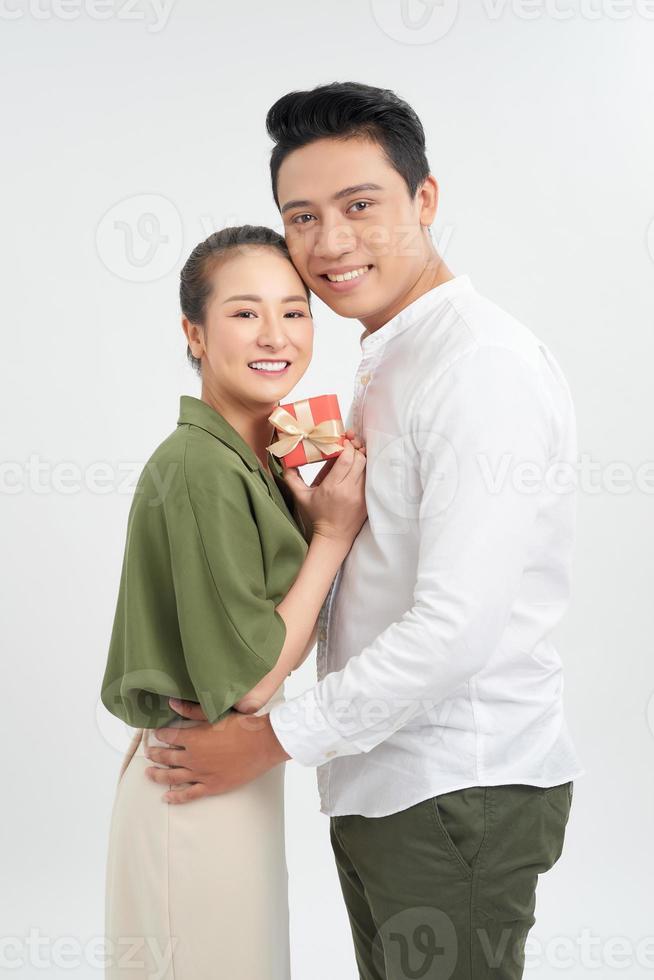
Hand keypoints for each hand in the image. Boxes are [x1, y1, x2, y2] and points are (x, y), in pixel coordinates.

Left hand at [143, 697, 288, 803]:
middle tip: (149, 753)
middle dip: (155, 754)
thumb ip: (192, 710)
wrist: (263, 744)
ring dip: (158, 775)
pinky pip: (189, 795)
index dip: (161, 734)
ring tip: (148, 773)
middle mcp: (193, 758)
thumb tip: (172, 703)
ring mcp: (201, 775)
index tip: (157, 733)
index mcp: (193, 738)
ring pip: (173, 777)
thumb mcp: (216, 714)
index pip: (169, 736)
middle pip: (167, 757)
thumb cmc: (241, 726)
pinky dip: (176, 797)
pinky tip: (166, 798)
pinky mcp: (212, 787)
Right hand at [282, 433, 366, 546]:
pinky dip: (366, 470)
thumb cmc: (317, 516)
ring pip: (368, 468)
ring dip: (363, 458)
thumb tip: (286, 463)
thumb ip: (292, 479)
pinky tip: (360, 466)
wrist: (334, 536)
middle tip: (350, 445)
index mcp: (332, 487)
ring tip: (356, 453)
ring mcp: (361, 496)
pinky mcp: (368, 500)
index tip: (344, 442)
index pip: (346, 460)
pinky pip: (371, 479)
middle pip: (360, 460)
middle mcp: (348, 491)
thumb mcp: (301, 497)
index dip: (347, 447)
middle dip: (356, 449)